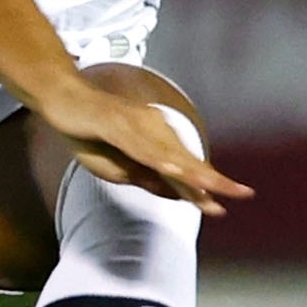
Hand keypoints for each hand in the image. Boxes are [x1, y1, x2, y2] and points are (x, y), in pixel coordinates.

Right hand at [31, 76, 255, 214]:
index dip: (206, 188)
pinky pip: (139, 145)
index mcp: (155, 143)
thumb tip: (176, 195)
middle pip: (185, 162)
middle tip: (243, 194)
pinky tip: (171, 169)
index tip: (225, 206)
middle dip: (212, 180)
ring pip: (168, 155)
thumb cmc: (91, 133)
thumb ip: (147, 179)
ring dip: (191, 172)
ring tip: (213, 187)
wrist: (63, 100)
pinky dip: (157, 158)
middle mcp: (153, 131)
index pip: (184, 170)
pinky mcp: (116, 122)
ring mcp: (136, 125)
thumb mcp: (118, 169)